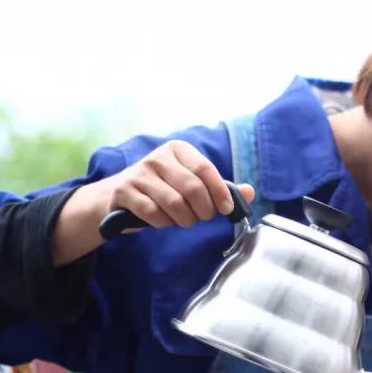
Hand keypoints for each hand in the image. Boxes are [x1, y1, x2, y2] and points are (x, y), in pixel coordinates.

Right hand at [52, 140, 254, 264]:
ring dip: (185, 219)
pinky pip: (153, 213)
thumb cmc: (166, 188)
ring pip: (174, 203)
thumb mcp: (193, 182)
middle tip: (203, 218)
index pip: (206, 170)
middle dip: (203, 210)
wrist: (121, 194)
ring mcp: (138, 173)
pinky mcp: (124, 192)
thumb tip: (250, 192)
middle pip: (192, 188)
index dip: (220, 192)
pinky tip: (164, 220)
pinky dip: (164, 222)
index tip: (227, 209)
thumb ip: (221, 187)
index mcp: (179, 150)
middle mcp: (158, 157)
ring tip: (184, 220)